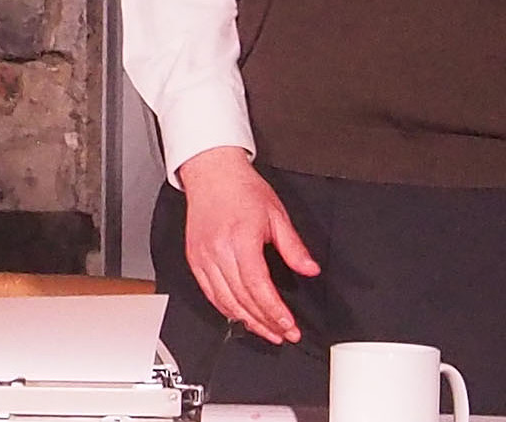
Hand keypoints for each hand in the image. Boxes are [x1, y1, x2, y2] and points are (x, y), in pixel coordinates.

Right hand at [177, 146, 320, 344]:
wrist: (212, 172)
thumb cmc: (241, 189)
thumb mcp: (276, 214)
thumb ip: (293, 246)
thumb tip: (310, 269)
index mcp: (240, 238)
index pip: (258, 286)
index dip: (274, 311)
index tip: (289, 325)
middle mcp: (218, 250)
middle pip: (241, 298)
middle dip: (265, 322)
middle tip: (283, 334)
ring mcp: (203, 256)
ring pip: (224, 301)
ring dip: (247, 321)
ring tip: (266, 331)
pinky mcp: (195, 258)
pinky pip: (209, 293)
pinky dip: (226, 309)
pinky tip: (240, 315)